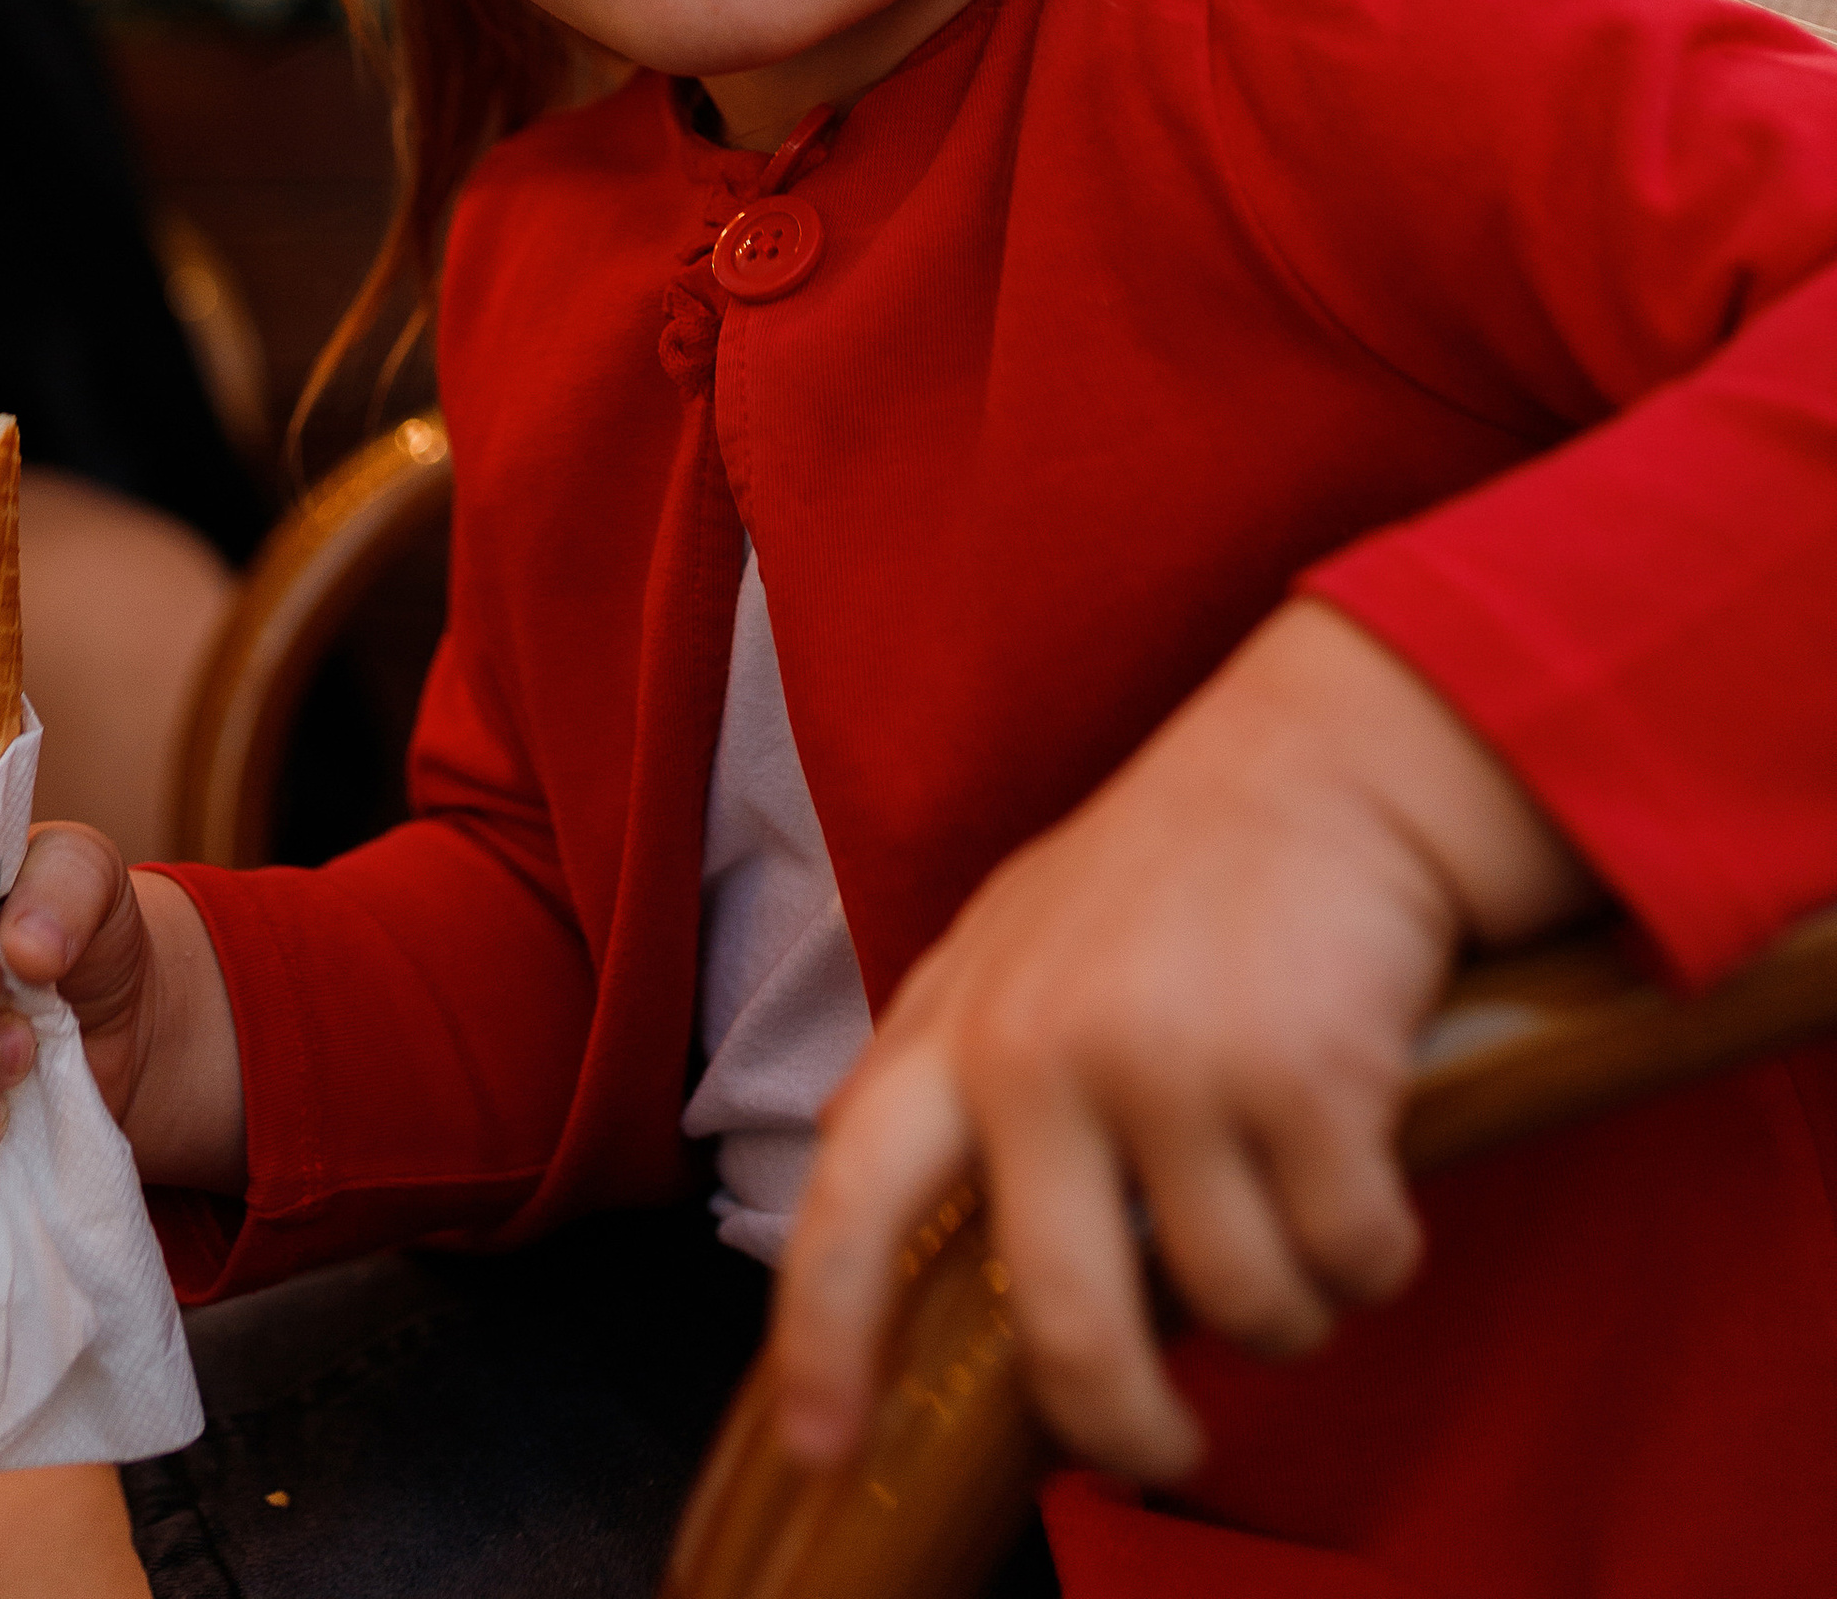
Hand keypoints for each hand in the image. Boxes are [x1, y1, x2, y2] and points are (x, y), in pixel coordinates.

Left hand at [775, 602, 1596, 1485]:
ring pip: (1241, 1310)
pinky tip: (1374, 1168)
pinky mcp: (1301, 1076)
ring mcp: (1171, 1062)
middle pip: (1066, 1328)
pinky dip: (1380, 1246)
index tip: (821, 1446)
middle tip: (1168, 1446)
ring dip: (1297, 1302)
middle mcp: (1044, 1049)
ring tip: (1306, 1216)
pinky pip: (1352, 1258)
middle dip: (1127, 1424)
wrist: (1333, 754)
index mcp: (963, 1021)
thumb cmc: (1182, 864)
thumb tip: (864, 1188)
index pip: (853, 1192)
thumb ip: (952, 1059)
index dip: (822, 1332)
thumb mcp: (1023, 939)